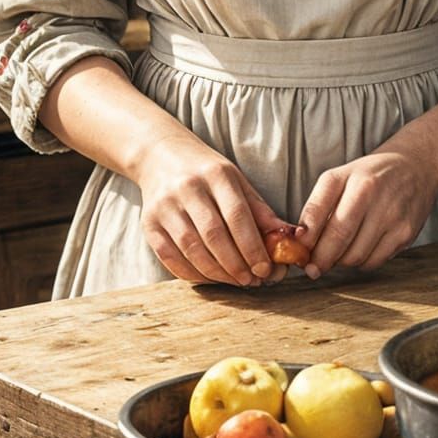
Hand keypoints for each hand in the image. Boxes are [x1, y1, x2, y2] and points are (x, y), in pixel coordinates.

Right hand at [133, 134, 286, 286]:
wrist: (160, 156)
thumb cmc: (207, 173)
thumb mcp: (237, 181)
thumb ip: (260, 211)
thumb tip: (288, 239)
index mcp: (216, 174)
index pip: (237, 215)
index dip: (252, 246)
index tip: (265, 269)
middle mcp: (188, 188)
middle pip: (214, 235)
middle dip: (236, 264)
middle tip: (251, 281)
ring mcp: (165, 206)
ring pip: (192, 249)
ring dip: (216, 273)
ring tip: (235, 281)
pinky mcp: (149, 224)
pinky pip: (171, 257)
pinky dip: (193, 273)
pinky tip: (210, 278)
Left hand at [296, 147, 437, 278]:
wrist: (415, 167)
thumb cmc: (369, 176)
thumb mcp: (339, 178)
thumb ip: (316, 206)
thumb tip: (300, 240)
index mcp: (354, 180)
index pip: (320, 215)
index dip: (306, 241)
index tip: (298, 254)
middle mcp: (375, 196)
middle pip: (338, 240)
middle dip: (320, 259)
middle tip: (312, 266)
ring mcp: (393, 217)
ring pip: (355, 257)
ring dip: (341, 261)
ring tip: (338, 251)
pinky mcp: (406, 234)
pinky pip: (374, 262)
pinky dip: (361, 262)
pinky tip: (360, 248)